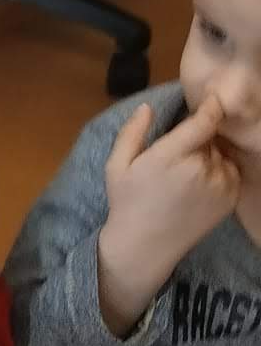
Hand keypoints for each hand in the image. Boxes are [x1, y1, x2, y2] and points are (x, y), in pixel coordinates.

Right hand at [98, 94, 239, 334]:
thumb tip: (147, 106)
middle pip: (210, 137)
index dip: (211, 106)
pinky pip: (230, 171)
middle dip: (198, 139)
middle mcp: (201, 168)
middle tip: (177, 155)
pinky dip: (219, 172)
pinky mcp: (230, 197)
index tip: (210, 100)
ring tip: (185, 175)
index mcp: (171, 156)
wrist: (146, 245)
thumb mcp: (116, 166)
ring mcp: (220, 184)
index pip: (205, 120)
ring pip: (220, 154)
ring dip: (208, 156)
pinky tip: (197, 187)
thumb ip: (132, 132)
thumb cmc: (127, 202)